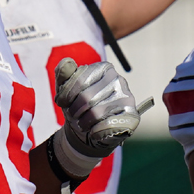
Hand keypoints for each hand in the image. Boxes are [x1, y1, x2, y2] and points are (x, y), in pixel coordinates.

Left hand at [50, 56, 139, 180]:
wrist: (89, 130)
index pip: (80, 79)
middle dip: (74, 110)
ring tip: (82, 123)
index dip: (66, 94)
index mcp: (104, 69)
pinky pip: (108, 125)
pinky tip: (93, 131)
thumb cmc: (78, 106)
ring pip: (96, 112)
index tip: (61, 102)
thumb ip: (64, 73)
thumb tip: (67, 62)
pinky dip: (95, 131)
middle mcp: (118, 80)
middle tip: (73, 115)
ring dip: (83, 122)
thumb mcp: (66, 89)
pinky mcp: (131, 116)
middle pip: (87, 97)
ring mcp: (127, 98)